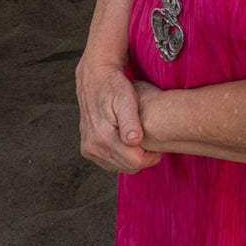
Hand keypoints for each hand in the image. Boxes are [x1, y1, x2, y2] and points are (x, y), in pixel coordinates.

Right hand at [77, 58, 160, 173]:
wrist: (95, 79)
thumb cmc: (114, 86)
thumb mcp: (127, 98)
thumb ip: (130, 121)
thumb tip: (133, 141)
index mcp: (103, 136)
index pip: (135, 162)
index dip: (150, 158)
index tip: (158, 147)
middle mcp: (93, 146)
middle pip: (127, 167)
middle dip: (142, 158)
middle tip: (150, 142)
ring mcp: (88, 149)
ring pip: (119, 166)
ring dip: (131, 158)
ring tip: (139, 140)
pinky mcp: (87, 149)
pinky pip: (109, 163)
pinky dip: (121, 156)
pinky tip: (128, 143)